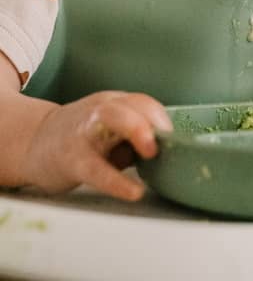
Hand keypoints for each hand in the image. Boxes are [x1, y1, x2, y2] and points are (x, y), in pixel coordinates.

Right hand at [24, 91, 171, 199]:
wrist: (32, 142)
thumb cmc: (80, 138)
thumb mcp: (108, 130)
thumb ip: (133, 138)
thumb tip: (166, 155)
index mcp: (114, 104)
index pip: (142, 102)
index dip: (161, 118)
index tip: (177, 139)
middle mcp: (101, 110)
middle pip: (131, 104)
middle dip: (151, 118)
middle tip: (166, 141)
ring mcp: (85, 131)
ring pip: (111, 119)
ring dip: (136, 130)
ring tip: (151, 154)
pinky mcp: (71, 158)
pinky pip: (96, 168)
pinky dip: (116, 180)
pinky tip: (133, 191)